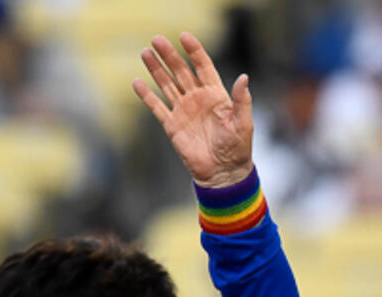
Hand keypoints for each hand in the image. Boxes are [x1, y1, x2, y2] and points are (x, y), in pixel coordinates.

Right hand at [133, 32, 254, 187]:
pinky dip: (147, 96)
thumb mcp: (243, 123)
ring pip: (167, 85)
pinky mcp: (172, 126)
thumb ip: (242, 100)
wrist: (223, 174)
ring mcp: (184, 111)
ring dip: (156, 69)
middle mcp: (198, 99)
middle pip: (181, 71)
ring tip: (146, 52)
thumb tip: (244, 78)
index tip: (184, 37)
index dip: (194, 51)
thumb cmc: (237, 149)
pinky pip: (157, 107)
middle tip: (157, 39)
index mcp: (216, 95)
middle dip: (170, 55)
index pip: (203, 67)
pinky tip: (137, 83)